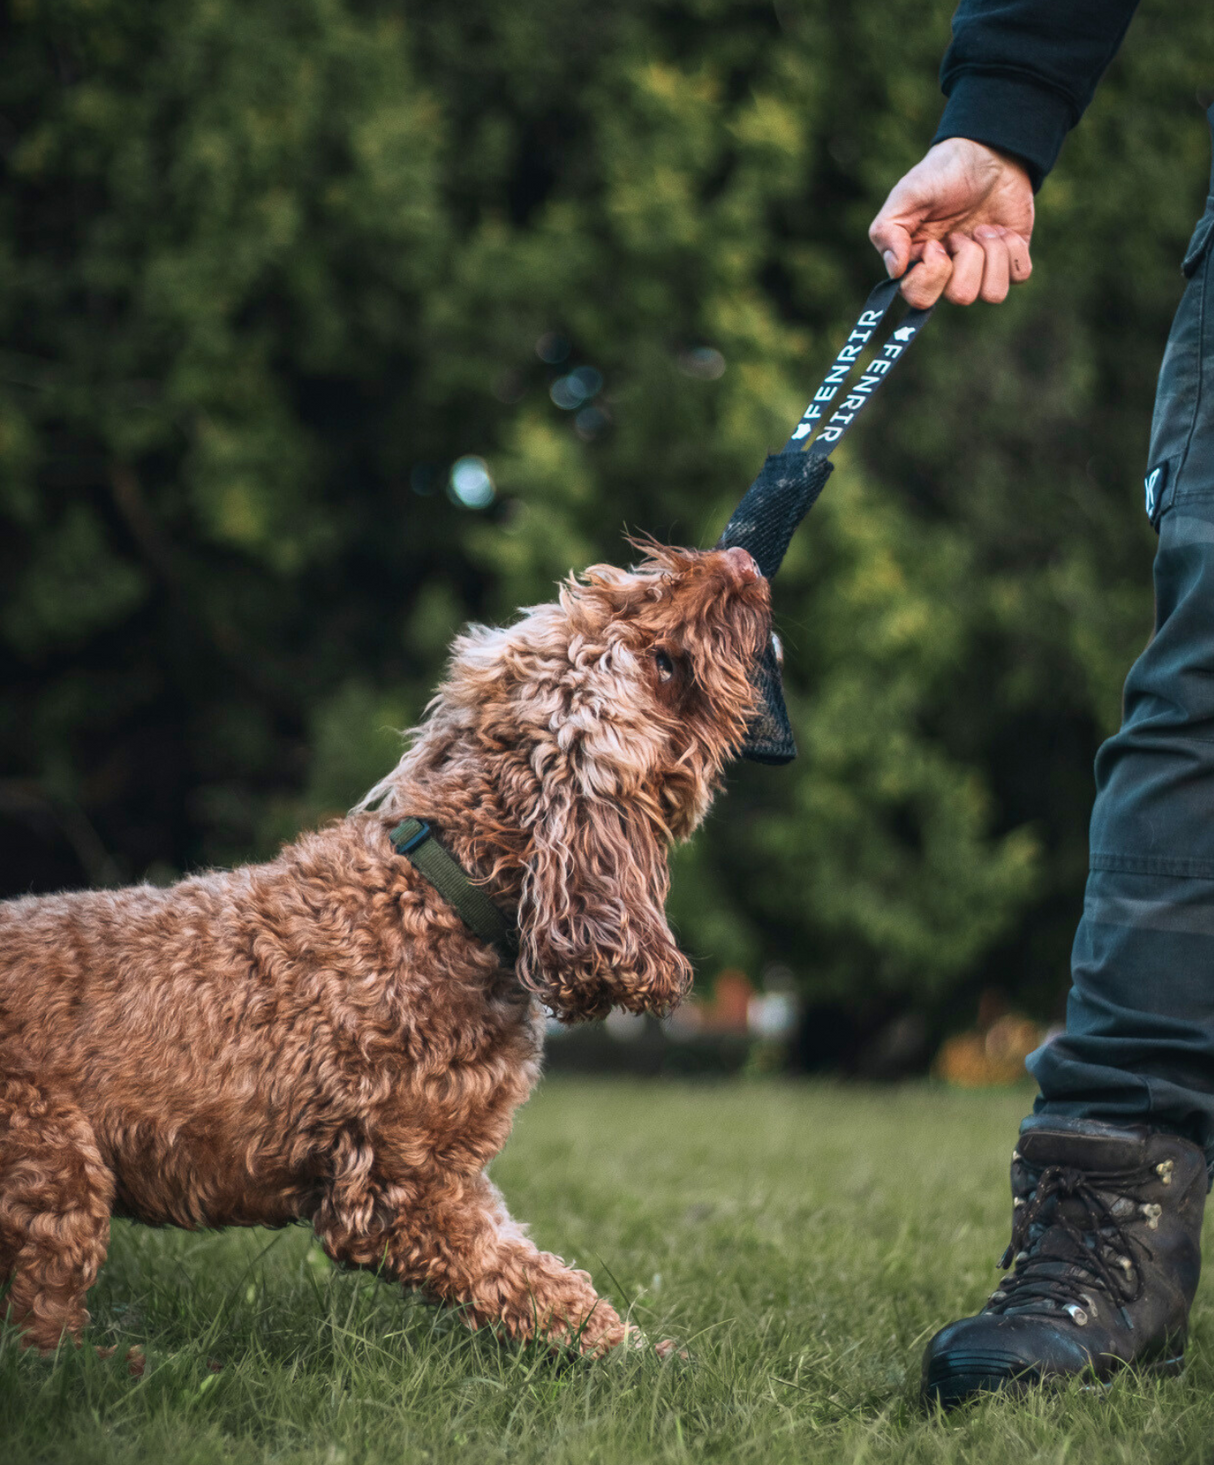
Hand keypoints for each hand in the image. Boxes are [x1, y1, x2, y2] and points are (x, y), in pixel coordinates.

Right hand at [868, 138, 1034, 306]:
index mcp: (919, 268)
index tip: (935, 244)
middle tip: (961, 233)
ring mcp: (982, 272)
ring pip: (993, 293)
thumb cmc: (940, 175)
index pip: (921, 300)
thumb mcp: (905, 196)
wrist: (986, 153)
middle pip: (961, 297)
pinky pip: (1019, 276)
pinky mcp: (1011, 262)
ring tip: (984, 229)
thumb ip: (887, 233)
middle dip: (967, 258)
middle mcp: (949, 277)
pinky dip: (1013, 248)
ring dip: (992, 253)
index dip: (933, 273)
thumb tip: (895, 271)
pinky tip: (1002, 230)